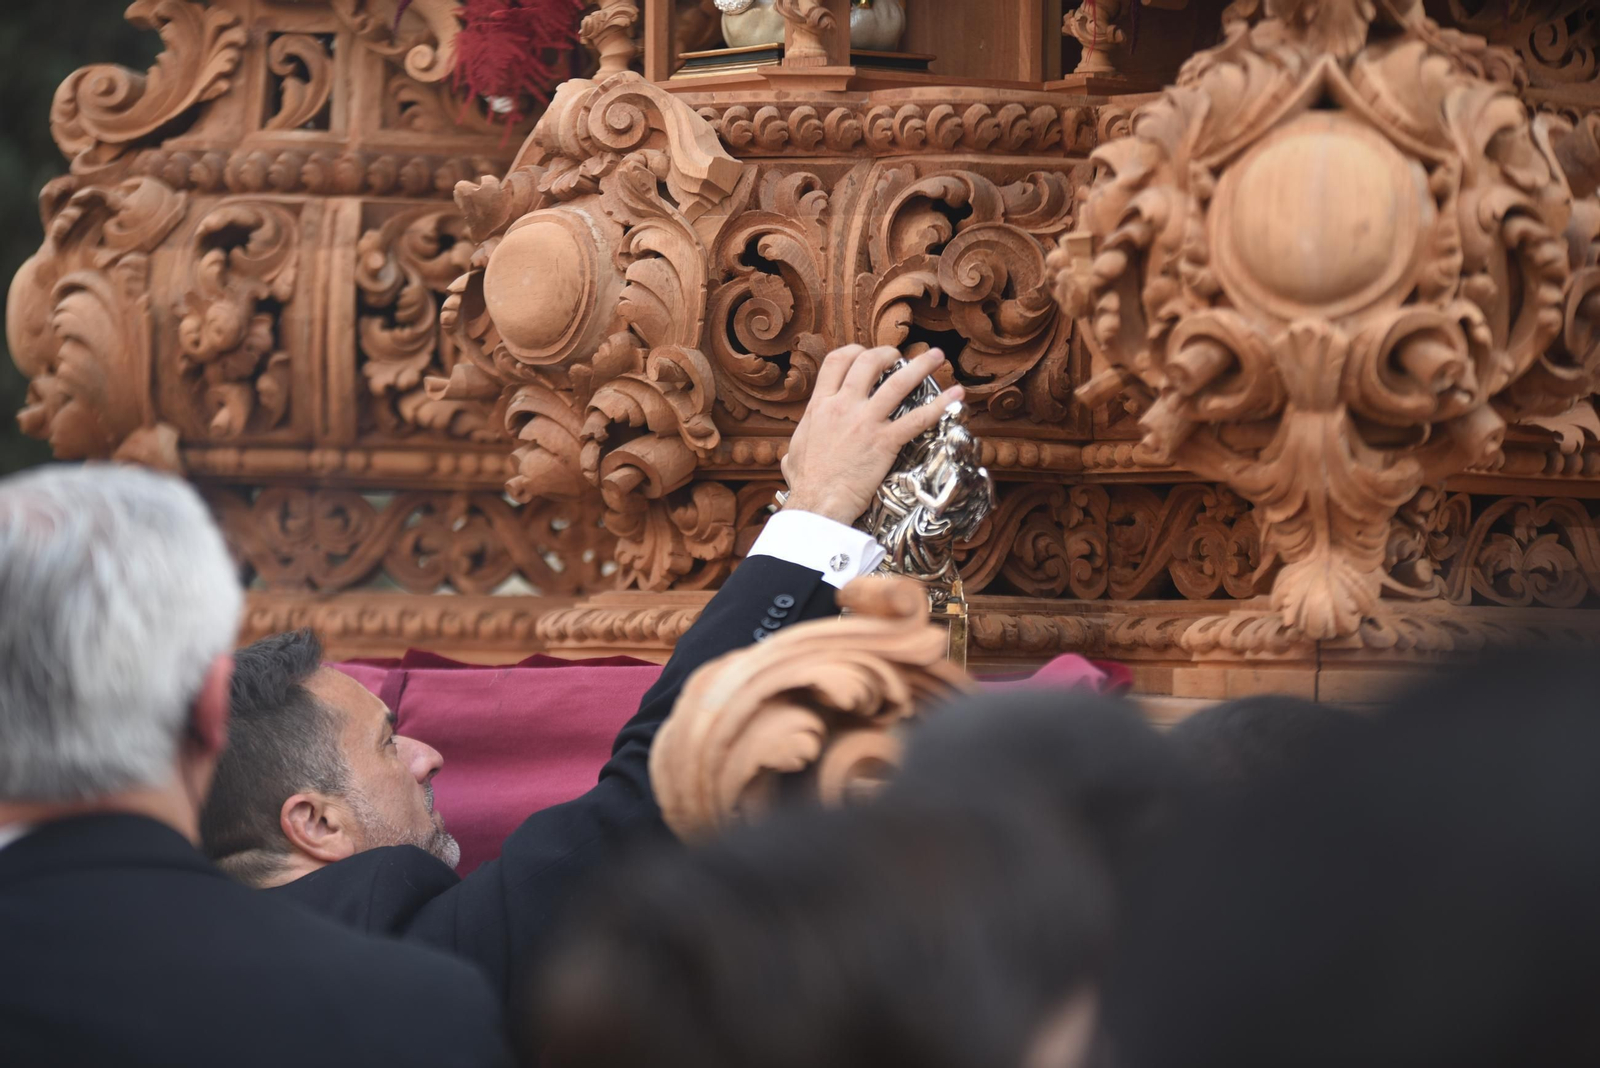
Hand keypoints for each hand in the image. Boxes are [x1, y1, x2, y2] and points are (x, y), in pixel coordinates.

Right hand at [780, 345, 963, 525]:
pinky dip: (941, 405)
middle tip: (900, 357)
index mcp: (819, 406)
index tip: (865, 354)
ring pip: (898, 382)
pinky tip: (957, 396)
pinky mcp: (885, 442)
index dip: (854, 351)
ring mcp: (865, 422)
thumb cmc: (806, 485)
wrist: (817, 504)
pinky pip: (918, 418)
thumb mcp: (793, 457)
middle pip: (868, 362)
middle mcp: (843, 406)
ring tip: (935, 357)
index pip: (836, 361)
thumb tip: (790, 456)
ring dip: (921, 366)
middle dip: (888, 353)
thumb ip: (796, 448)